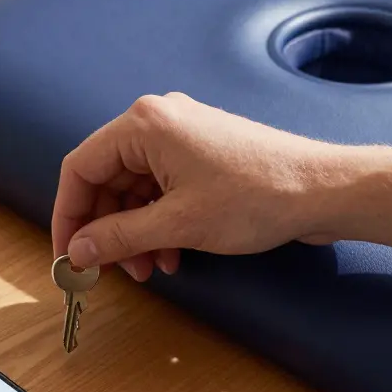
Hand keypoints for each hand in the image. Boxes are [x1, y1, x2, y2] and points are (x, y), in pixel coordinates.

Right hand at [51, 92, 340, 280]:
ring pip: (134, 190)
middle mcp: (159, 122)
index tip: (67, 253)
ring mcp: (182, 138)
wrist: (324, 191)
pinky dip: (158, 224)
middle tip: (110, 269)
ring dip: (134, 233)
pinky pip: (161, 190)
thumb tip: (77, 251)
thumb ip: (118, 237)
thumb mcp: (177, 225)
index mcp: (145, 125)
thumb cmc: (258, 195)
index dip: (69, 215)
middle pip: (106, 180)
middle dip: (107, 229)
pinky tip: (170, 254)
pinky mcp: (202, 156)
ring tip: (148, 268)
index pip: (81, 168)